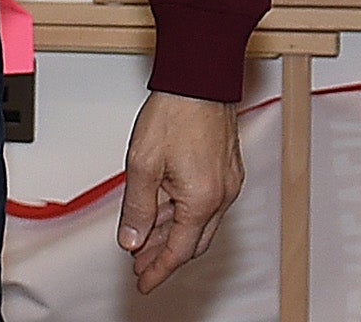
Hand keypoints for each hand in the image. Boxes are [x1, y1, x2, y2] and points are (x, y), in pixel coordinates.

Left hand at [117, 90, 243, 292]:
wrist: (199, 77)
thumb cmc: (176, 111)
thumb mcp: (142, 165)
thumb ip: (137, 208)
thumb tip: (132, 240)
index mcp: (201, 199)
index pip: (179, 251)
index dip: (158, 270)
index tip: (144, 282)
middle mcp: (221, 194)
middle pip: (194, 242)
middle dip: (165, 256)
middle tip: (141, 264)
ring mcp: (228, 181)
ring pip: (201, 222)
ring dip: (174, 234)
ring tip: (147, 238)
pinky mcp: (227, 167)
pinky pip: (207, 203)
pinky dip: (185, 214)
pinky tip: (166, 210)